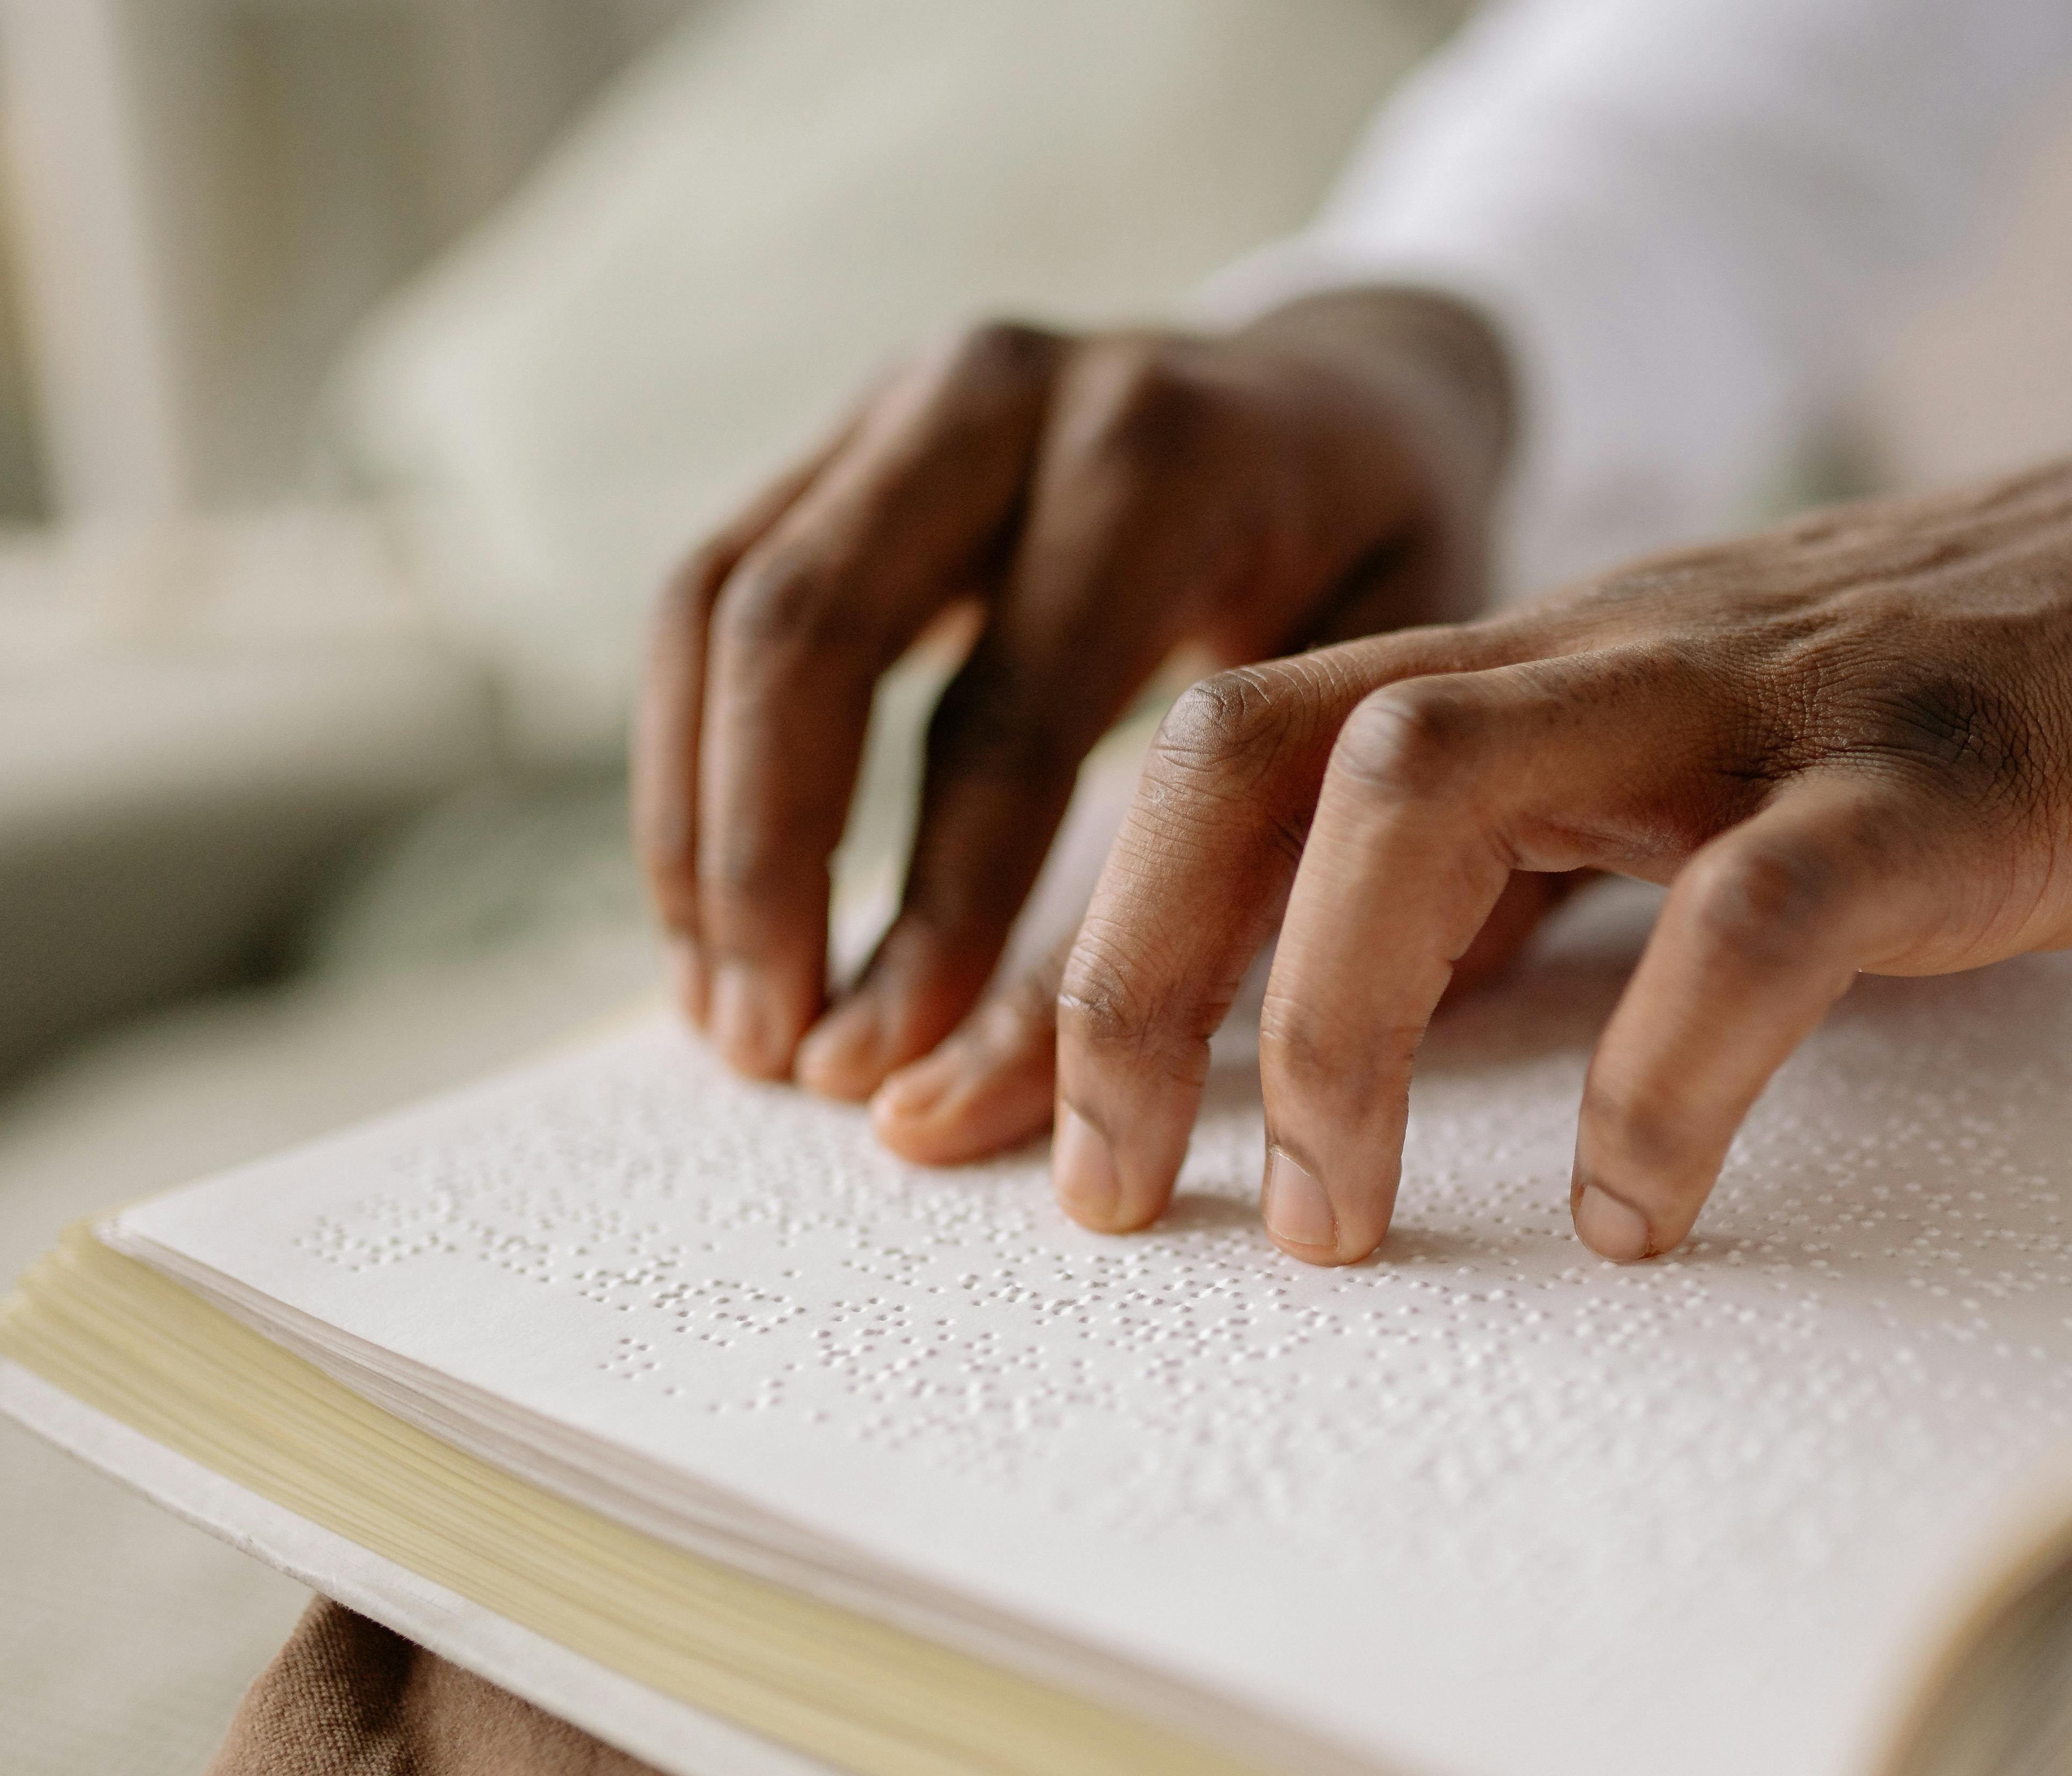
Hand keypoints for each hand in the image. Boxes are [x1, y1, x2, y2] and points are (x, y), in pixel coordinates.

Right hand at [632, 289, 1519, 1161]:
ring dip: (702, 832)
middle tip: (777, 1056)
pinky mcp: (835, 437)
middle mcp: (1008, 391)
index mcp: (1164, 454)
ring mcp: (902, 398)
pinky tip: (713, 922)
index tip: (887, 1071)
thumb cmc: (1383, 574)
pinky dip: (687, 770)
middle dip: (770, 867)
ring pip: (720, 612)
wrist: (1351, 397)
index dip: (938, 908)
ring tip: (728, 1018)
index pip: (1009, 711)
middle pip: (811, 634)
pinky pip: (704, 599)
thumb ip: (1256, 875)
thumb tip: (1100, 1088)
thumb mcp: (1384, 701)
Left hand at [1050, 371, 2071, 1263]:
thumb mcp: (1713, 781)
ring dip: (1332, 1017)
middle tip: (1099, 1193)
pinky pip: (1747, 916)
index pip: (1222, 760)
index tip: (968, 1126)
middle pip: (1253, 745)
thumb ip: (1546, 874)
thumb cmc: (1985, 710)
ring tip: (1326, 1225)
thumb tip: (1369, 1028)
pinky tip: (1635, 1212)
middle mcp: (1604, 661)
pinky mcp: (1933, 779)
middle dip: (1129, 975)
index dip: (1069, 946)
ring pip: (1433, 787)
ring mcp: (1760, 706)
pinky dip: (1660, 1073)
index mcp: (1541, 669)